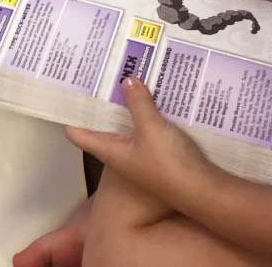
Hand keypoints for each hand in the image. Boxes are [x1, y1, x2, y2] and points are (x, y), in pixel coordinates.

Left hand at [65, 78, 220, 207]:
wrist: (202, 192)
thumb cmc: (169, 163)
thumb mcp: (151, 127)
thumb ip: (138, 103)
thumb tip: (125, 80)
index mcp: (108, 150)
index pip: (77, 133)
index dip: (71, 114)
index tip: (69, 92)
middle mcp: (119, 154)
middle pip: (101, 126)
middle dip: (101, 104)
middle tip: (100, 78)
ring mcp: (137, 156)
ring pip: (124, 127)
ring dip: (125, 108)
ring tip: (125, 80)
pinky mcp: (156, 156)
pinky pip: (144, 130)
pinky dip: (144, 115)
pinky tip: (152, 99)